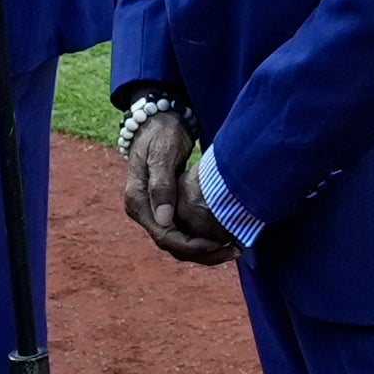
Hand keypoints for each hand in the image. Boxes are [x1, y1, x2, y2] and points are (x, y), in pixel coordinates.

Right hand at [121, 99, 237, 265]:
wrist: (157, 120)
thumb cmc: (161, 133)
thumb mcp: (162, 154)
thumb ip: (161, 186)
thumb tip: (164, 220)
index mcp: (138, 202)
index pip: (165, 237)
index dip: (193, 246)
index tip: (219, 245)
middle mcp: (143, 211)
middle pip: (172, 246)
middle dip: (203, 253)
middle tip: (235, 251)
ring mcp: (153, 211)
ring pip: (178, 242)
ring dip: (204, 250)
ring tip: (233, 248)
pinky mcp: (164, 208)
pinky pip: (182, 231)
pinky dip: (201, 238)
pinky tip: (223, 236)